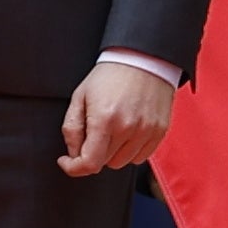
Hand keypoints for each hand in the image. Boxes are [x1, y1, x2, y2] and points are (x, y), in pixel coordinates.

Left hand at [59, 61, 175, 176]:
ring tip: (112, 130)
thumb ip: (71, 128)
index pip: (89, 163)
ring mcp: (147, 131)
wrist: (143, 59)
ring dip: (112, 153)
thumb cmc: (110, 76)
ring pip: (122, 162)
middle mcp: (128, 128)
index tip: (67, 161)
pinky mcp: (160, 131)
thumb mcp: (80, 97)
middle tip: (93, 133)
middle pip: (104, 163)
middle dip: (93, 153)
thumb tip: (73, 153)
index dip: (73, 168)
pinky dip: (131, 151)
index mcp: (105, 120)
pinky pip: (141, 157)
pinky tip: (127, 132)